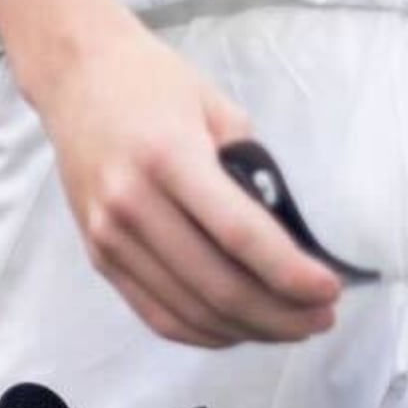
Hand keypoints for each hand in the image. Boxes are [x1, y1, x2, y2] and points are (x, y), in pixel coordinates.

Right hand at [30, 14, 344, 350]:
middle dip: (280, 313)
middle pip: (217, 286)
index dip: (290, 271)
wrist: (76, 75)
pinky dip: (205, 333)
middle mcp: (133, 205)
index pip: (239, 235)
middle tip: (322, 316)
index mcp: (169, 157)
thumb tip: (290, 237)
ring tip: (293, 325)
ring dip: (249, 331)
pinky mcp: (99, 257)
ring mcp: (110, 238)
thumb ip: (251, 169)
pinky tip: (241, 328)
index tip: (331, 288)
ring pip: (189, 312)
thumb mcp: (217, 106)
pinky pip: (157, 315)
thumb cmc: (153, 82)